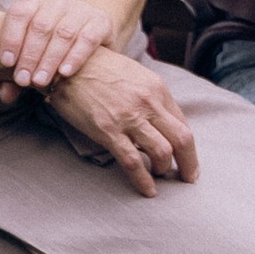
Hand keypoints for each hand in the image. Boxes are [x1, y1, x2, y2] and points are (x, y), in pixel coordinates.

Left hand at [0, 0, 121, 95]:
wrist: (90, 33)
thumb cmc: (50, 46)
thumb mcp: (31, 56)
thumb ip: (14, 74)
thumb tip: (6, 96)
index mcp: (35, 2)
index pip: (19, 14)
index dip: (11, 38)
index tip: (7, 63)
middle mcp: (58, 1)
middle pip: (40, 26)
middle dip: (30, 55)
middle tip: (23, 80)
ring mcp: (81, 9)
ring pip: (63, 33)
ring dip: (49, 60)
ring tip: (40, 82)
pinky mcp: (100, 22)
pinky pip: (87, 38)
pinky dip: (75, 56)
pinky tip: (65, 73)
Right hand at [46, 49, 197, 195]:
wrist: (66, 63)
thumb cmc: (99, 68)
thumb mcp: (133, 75)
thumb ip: (150, 97)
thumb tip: (160, 123)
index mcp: (157, 88)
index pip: (183, 123)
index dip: (188, 145)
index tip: (187, 158)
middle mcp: (148, 103)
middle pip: (182, 139)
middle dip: (189, 163)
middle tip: (188, 178)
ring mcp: (128, 118)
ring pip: (162, 152)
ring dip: (165, 170)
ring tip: (160, 177)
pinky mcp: (108, 131)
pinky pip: (133, 162)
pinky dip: (144, 180)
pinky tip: (148, 190)